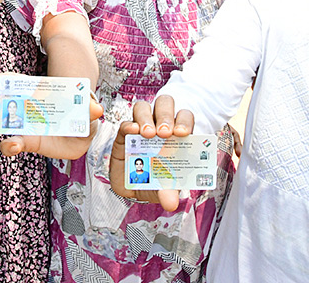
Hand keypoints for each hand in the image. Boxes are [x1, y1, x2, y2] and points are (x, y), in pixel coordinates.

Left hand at [0, 74, 102, 160]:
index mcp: (38, 139)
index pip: (21, 145)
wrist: (79, 103)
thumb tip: (96, 109)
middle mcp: (26, 125)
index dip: (13, 146)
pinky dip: (5, 83)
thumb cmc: (82, 121)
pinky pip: (11, 88)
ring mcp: (23, 108)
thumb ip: (89, 116)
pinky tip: (0, 80)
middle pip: (6, 126)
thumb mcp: (87, 122)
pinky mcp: (24, 92)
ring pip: (4, 106)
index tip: (13, 143)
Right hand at [107, 96, 193, 211]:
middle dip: (166, 116)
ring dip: (147, 118)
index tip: (183, 133)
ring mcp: (141, 127)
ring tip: (149, 134)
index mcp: (176, 135)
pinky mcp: (124, 134)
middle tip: (165, 133)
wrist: (133, 187)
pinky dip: (129, 125)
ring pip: (143, 108)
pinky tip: (133, 131)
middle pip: (164, 105)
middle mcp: (159, 126)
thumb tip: (171, 204)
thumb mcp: (164, 187)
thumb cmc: (155, 180)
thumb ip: (168, 191)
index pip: (184, 117)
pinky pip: (125, 123)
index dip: (185, 121)